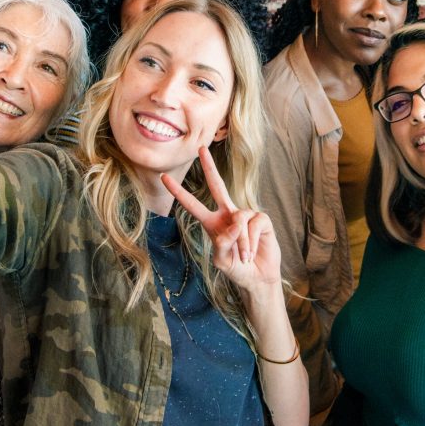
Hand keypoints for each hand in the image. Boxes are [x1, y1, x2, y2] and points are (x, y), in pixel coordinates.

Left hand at [161, 146, 281, 292]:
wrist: (258, 276)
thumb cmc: (236, 268)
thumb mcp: (222, 260)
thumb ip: (222, 242)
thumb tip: (235, 223)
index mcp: (212, 223)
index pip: (193, 204)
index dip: (179, 192)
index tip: (163, 177)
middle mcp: (228, 214)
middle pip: (217, 185)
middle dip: (210, 167)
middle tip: (201, 148)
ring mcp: (246, 215)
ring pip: (240, 219)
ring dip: (242, 243)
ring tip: (244, 257)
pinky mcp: (261, 219)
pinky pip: (254, 224)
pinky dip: (251, 241)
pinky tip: (253, 250)